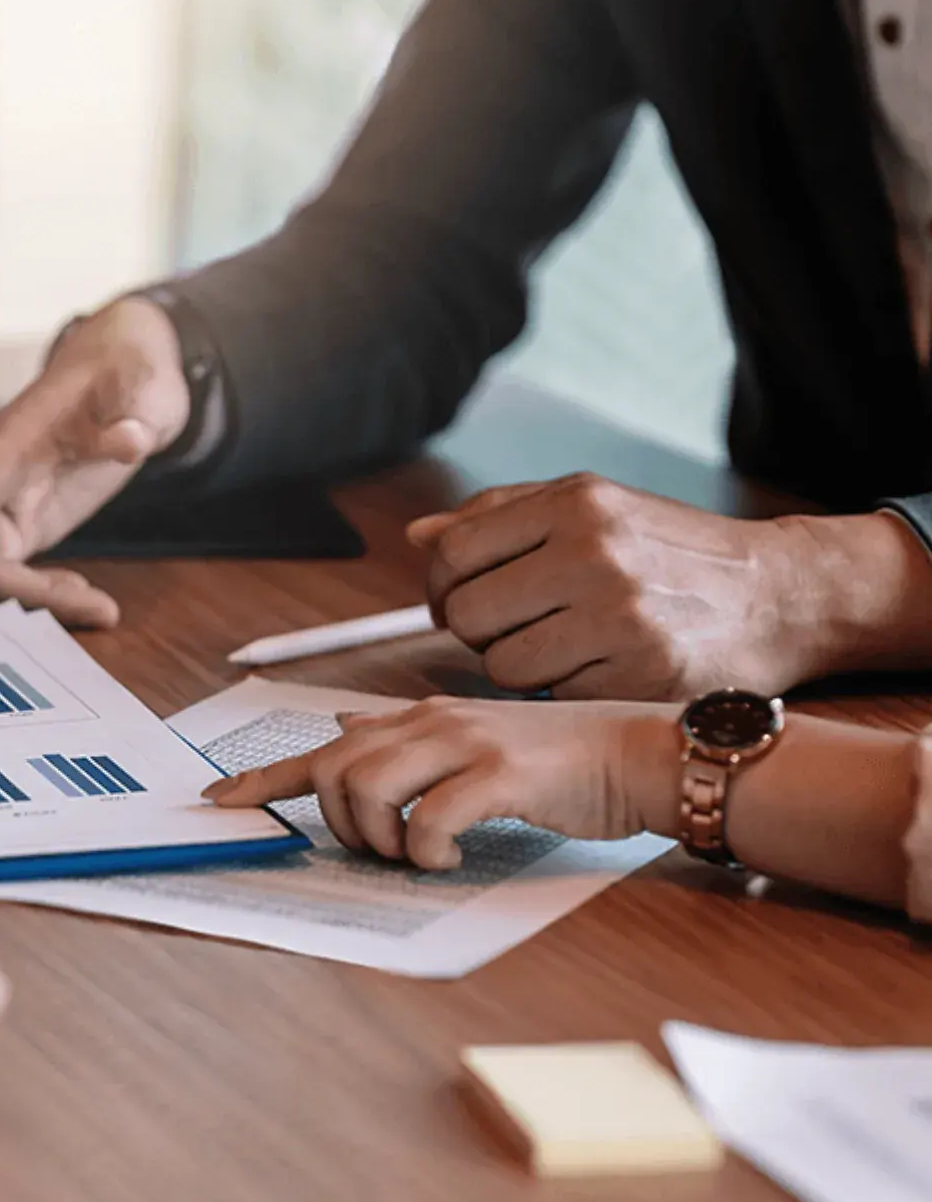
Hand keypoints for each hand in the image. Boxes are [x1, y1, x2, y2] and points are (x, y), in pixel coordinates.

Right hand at [0, 298, 188, 627]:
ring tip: (93, 602)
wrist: (117, 373)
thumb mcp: (145, 384)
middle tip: (97, 605)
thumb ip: (136, 413)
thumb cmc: (125, 373)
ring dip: (23, 606)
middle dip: (21, 596)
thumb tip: (130, 440)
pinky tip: (82, 595)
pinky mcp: (13, 530)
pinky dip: (35, 603)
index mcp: (13, 441)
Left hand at [203, 697, 676, 869]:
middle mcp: (431, 722)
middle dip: (336, 822)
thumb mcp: (470, 740)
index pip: (322, 748)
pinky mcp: (501, 775)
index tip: (220, 804)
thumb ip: (406, 739)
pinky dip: (426, 849)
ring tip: (412, 852)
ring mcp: (465, 744)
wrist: (639, 755)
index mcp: (417, 719)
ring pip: (368, 788)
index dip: (264, 778)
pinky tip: (450, 855)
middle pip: (333, 770)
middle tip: (376, 848)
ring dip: (377, 836)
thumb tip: (344, 731)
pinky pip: (431, 818)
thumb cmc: (557, 760)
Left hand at [409, 473, 918, 699]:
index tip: (458, 601)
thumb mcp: (594, 507)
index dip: (443, 586)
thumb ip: (502, 516)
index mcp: (576, 503)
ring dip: (517, 668)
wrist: (781, 595)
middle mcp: (596, 554)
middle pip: (469, 615)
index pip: (454, 553)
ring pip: (503, 666)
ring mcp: (620, 618)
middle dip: (477, 631)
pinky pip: (551, 698)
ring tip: (560, 649)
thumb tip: (419, 535)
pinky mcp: (640, 676)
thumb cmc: (668, 550)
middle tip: (512, 630)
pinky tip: (597, 670)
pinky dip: (562, 692)